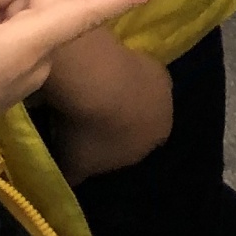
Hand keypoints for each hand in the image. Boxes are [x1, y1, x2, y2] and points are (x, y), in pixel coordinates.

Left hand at [42, 24, 174, 181]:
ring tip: (85, 97)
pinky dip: (113, 75)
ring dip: (116, 96)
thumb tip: (68, 180)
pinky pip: (127, 72)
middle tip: (83, 121)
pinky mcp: (148, 55)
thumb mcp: (76, 165)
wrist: (98, 79)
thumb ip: (74, 176)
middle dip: (115, 123)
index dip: (107, 150)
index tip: (83, 145)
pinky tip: (92, 77)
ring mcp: (160, 81)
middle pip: (137, 121)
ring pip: (135, 95)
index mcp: (156, 141)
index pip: (132, 151)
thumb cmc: (90, 131)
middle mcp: (167, 112)